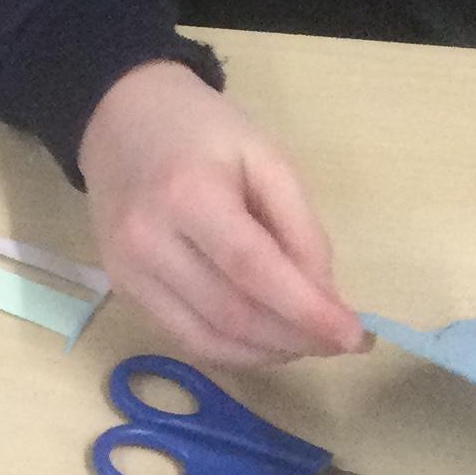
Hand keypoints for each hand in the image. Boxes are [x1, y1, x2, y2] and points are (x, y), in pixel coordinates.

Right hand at [78, 62, 371, 367]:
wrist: (120, 120)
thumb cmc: (202, 131)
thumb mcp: (267, 159)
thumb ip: (299, 228)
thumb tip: (323, 299)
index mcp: (187, 196)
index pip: (252, 270)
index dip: (306, 311)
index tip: (355, 336)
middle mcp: (147, 242)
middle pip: (231, 315)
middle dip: (296, 339)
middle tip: (341, 341)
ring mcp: (127, 272)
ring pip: (206, 341)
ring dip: (267, 354)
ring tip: (307, 342)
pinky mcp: (121, 289)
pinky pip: (184, 338)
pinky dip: (232, 351)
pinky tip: (265, 339)